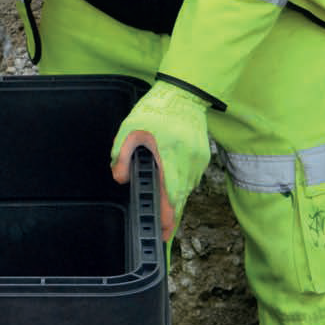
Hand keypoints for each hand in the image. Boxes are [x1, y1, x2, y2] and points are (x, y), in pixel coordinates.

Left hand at [110, 81, 211, 241]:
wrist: (184, 93)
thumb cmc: (157, 109)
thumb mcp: (130, 129)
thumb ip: (122, 155)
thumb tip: (121, 179)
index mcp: (171, 153)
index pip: (171, 193)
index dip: (168, 215)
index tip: (163, 230)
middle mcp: (189, 159)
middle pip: (181, 197)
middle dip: (172, 216)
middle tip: (162, 232)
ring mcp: (199, 158)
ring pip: (187, 189)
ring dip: (176, 201)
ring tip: (165, 214)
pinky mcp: (203, 156)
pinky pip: (192, 179)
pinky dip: (182, 188)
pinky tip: (172, 192)